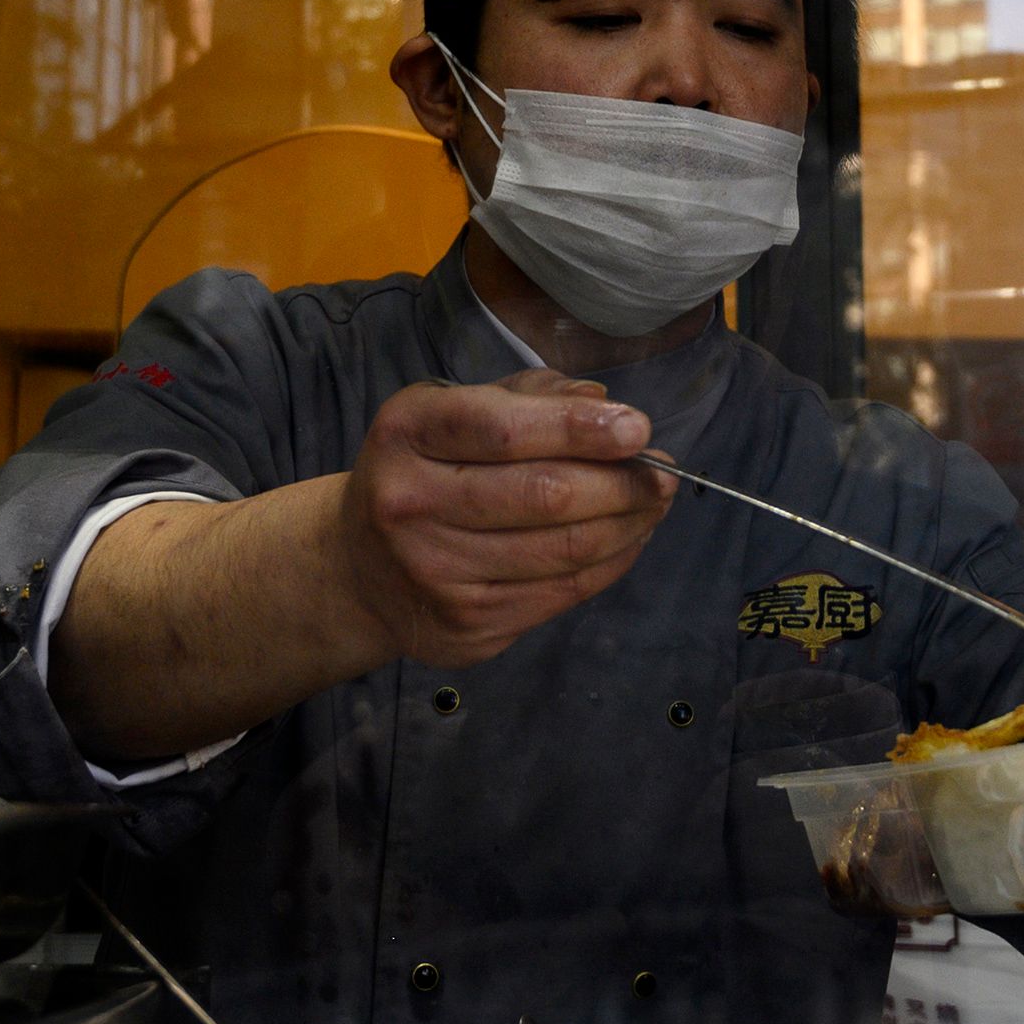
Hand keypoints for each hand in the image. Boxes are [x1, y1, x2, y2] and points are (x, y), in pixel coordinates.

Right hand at [331, 370, 676, 667]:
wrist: (359, 570)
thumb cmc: (424, 471)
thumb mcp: (454, 412)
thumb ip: (528, 398)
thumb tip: (604, 406)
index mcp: (408, 433)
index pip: (504, 430)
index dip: (579, 429)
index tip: (638, 428)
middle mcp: (412, 503)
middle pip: (545, 496)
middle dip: (623, 483)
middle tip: (664, 472)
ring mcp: (435, 572)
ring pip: (563, 552)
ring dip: (628, 526)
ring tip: (655, 503)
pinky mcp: (465, 626)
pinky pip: (562, 594)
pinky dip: (610, 564)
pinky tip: (626, 540)